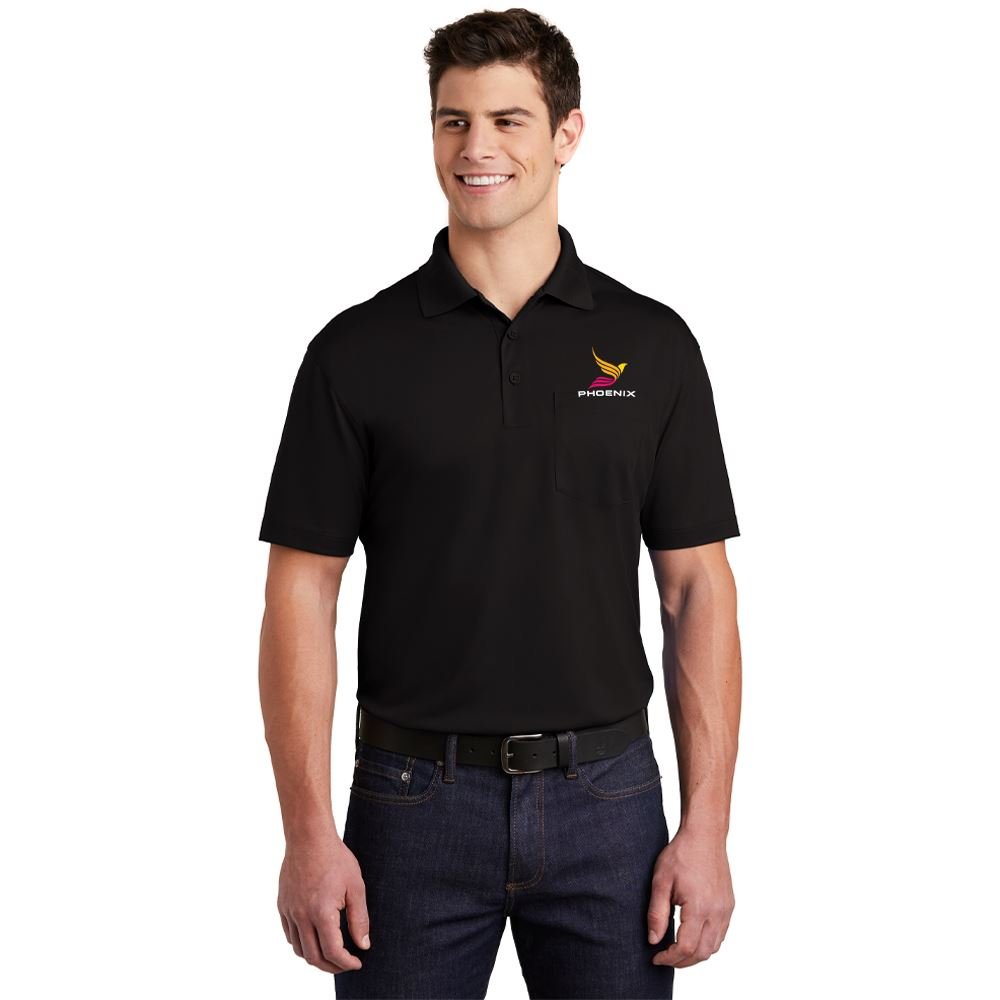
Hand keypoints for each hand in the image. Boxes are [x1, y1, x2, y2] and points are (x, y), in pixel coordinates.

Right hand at [277, 836, 370, 973]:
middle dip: (331, 966)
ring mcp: (289, 911)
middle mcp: (302, 916)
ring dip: (315, 957)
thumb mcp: (355, 887)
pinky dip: (301, 943)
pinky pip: (289, 934)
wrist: (309, 837)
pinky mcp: (282, 905)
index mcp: (322, 913)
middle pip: (313, 957)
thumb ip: (359, 919)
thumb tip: (363, 945)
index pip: (333, 952)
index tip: (357, 963)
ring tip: (331, 954)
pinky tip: (314, 938)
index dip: (346, 963)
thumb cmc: (335, 858)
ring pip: (298, 948)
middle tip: (345, 964)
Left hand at [647, 827, 734, 967]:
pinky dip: (707, 943)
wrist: (704, 835)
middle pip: (702, 953)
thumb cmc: (681, 854)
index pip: (686, 947)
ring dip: (696, 955)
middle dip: (682, 961)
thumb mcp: (661, 881)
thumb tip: (653, 940)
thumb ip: (656, 913)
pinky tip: (692, 937)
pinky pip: (721, 934)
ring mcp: (726, 909)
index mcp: (699, 907)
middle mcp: (717, 912)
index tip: (656, 957)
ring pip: (714, 946)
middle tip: (664, 958)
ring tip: (676, 951)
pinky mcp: (729, 905)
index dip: (670, 958)